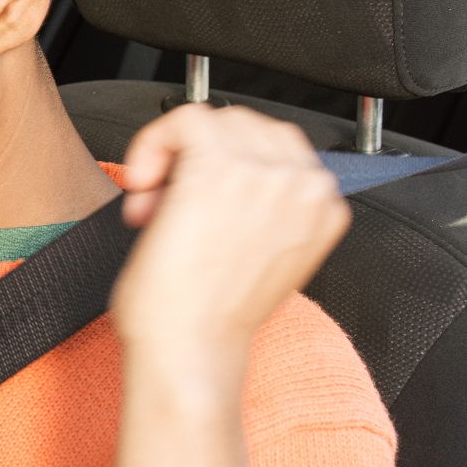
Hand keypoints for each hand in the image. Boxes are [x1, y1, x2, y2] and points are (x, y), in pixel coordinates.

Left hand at [110, 104, 350, 386]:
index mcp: (323, 207)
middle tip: (165, 207)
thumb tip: (224, 173)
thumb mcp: (262, 255)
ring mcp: (268, 174)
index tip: (192, 204)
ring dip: (174, 157)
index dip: (225, 168)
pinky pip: (184, 119)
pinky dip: (153, 143)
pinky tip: (143, 185)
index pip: (276, 148)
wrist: (190, 347)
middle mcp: (306, 186)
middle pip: (246, 127)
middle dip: (196, 162)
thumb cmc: (210, 315)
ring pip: (214, 120)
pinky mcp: (221, 168)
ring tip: (155, 206)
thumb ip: (265, 209)